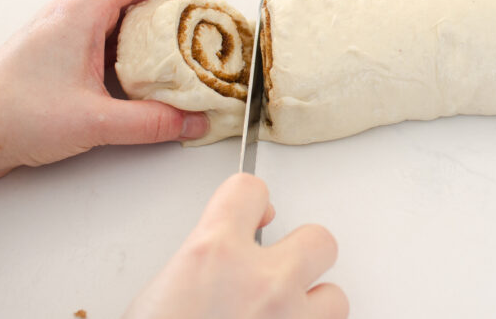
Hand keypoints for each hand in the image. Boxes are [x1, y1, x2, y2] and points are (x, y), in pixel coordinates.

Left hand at [0, 0, 212, 199]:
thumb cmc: (11, 115)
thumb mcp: (94, 123)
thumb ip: (152, 123)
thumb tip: (192, 120)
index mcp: (82, 11)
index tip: (201, 3)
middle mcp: (74, 11)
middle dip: (175, 2)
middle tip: (199, 31)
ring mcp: (67, 29)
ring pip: (125, 9)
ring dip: (156, 26)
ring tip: (180, 55)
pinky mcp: (63, 51)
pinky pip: (110, 33)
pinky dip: (137, 46)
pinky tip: (147, 77)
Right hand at [125, 173, 347, 318]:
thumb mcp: (159, 295)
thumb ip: (204, 263)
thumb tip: (226, 258)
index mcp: (214, 255)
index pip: (249, 190)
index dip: (249, 201)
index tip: (251, 213)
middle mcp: (262, 282)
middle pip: (319, 239)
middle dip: (300, 255)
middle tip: (276, 273)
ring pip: (335, 298)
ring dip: (311, 310)